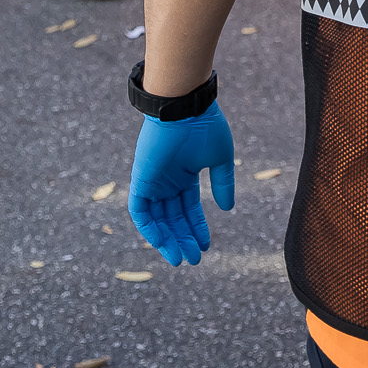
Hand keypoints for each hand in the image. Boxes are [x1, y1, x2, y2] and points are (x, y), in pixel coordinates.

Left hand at [128, 104, 235, 265]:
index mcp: (184, 175)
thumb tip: (227, 209)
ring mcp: (153, 181)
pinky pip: (140, 210)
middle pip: (173, 218)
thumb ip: (222, 184)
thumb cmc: (205, 127)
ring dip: (167, 239)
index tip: (206, 246)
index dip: (197, 227)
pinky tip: (162, 242)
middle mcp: (167, 181)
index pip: (188, 208)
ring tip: (180, 257)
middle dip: (183, 239)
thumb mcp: (220, 159)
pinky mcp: (141, 179)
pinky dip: (149, 227)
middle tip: (193, 259)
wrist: (185, 108)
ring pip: (157, 218)